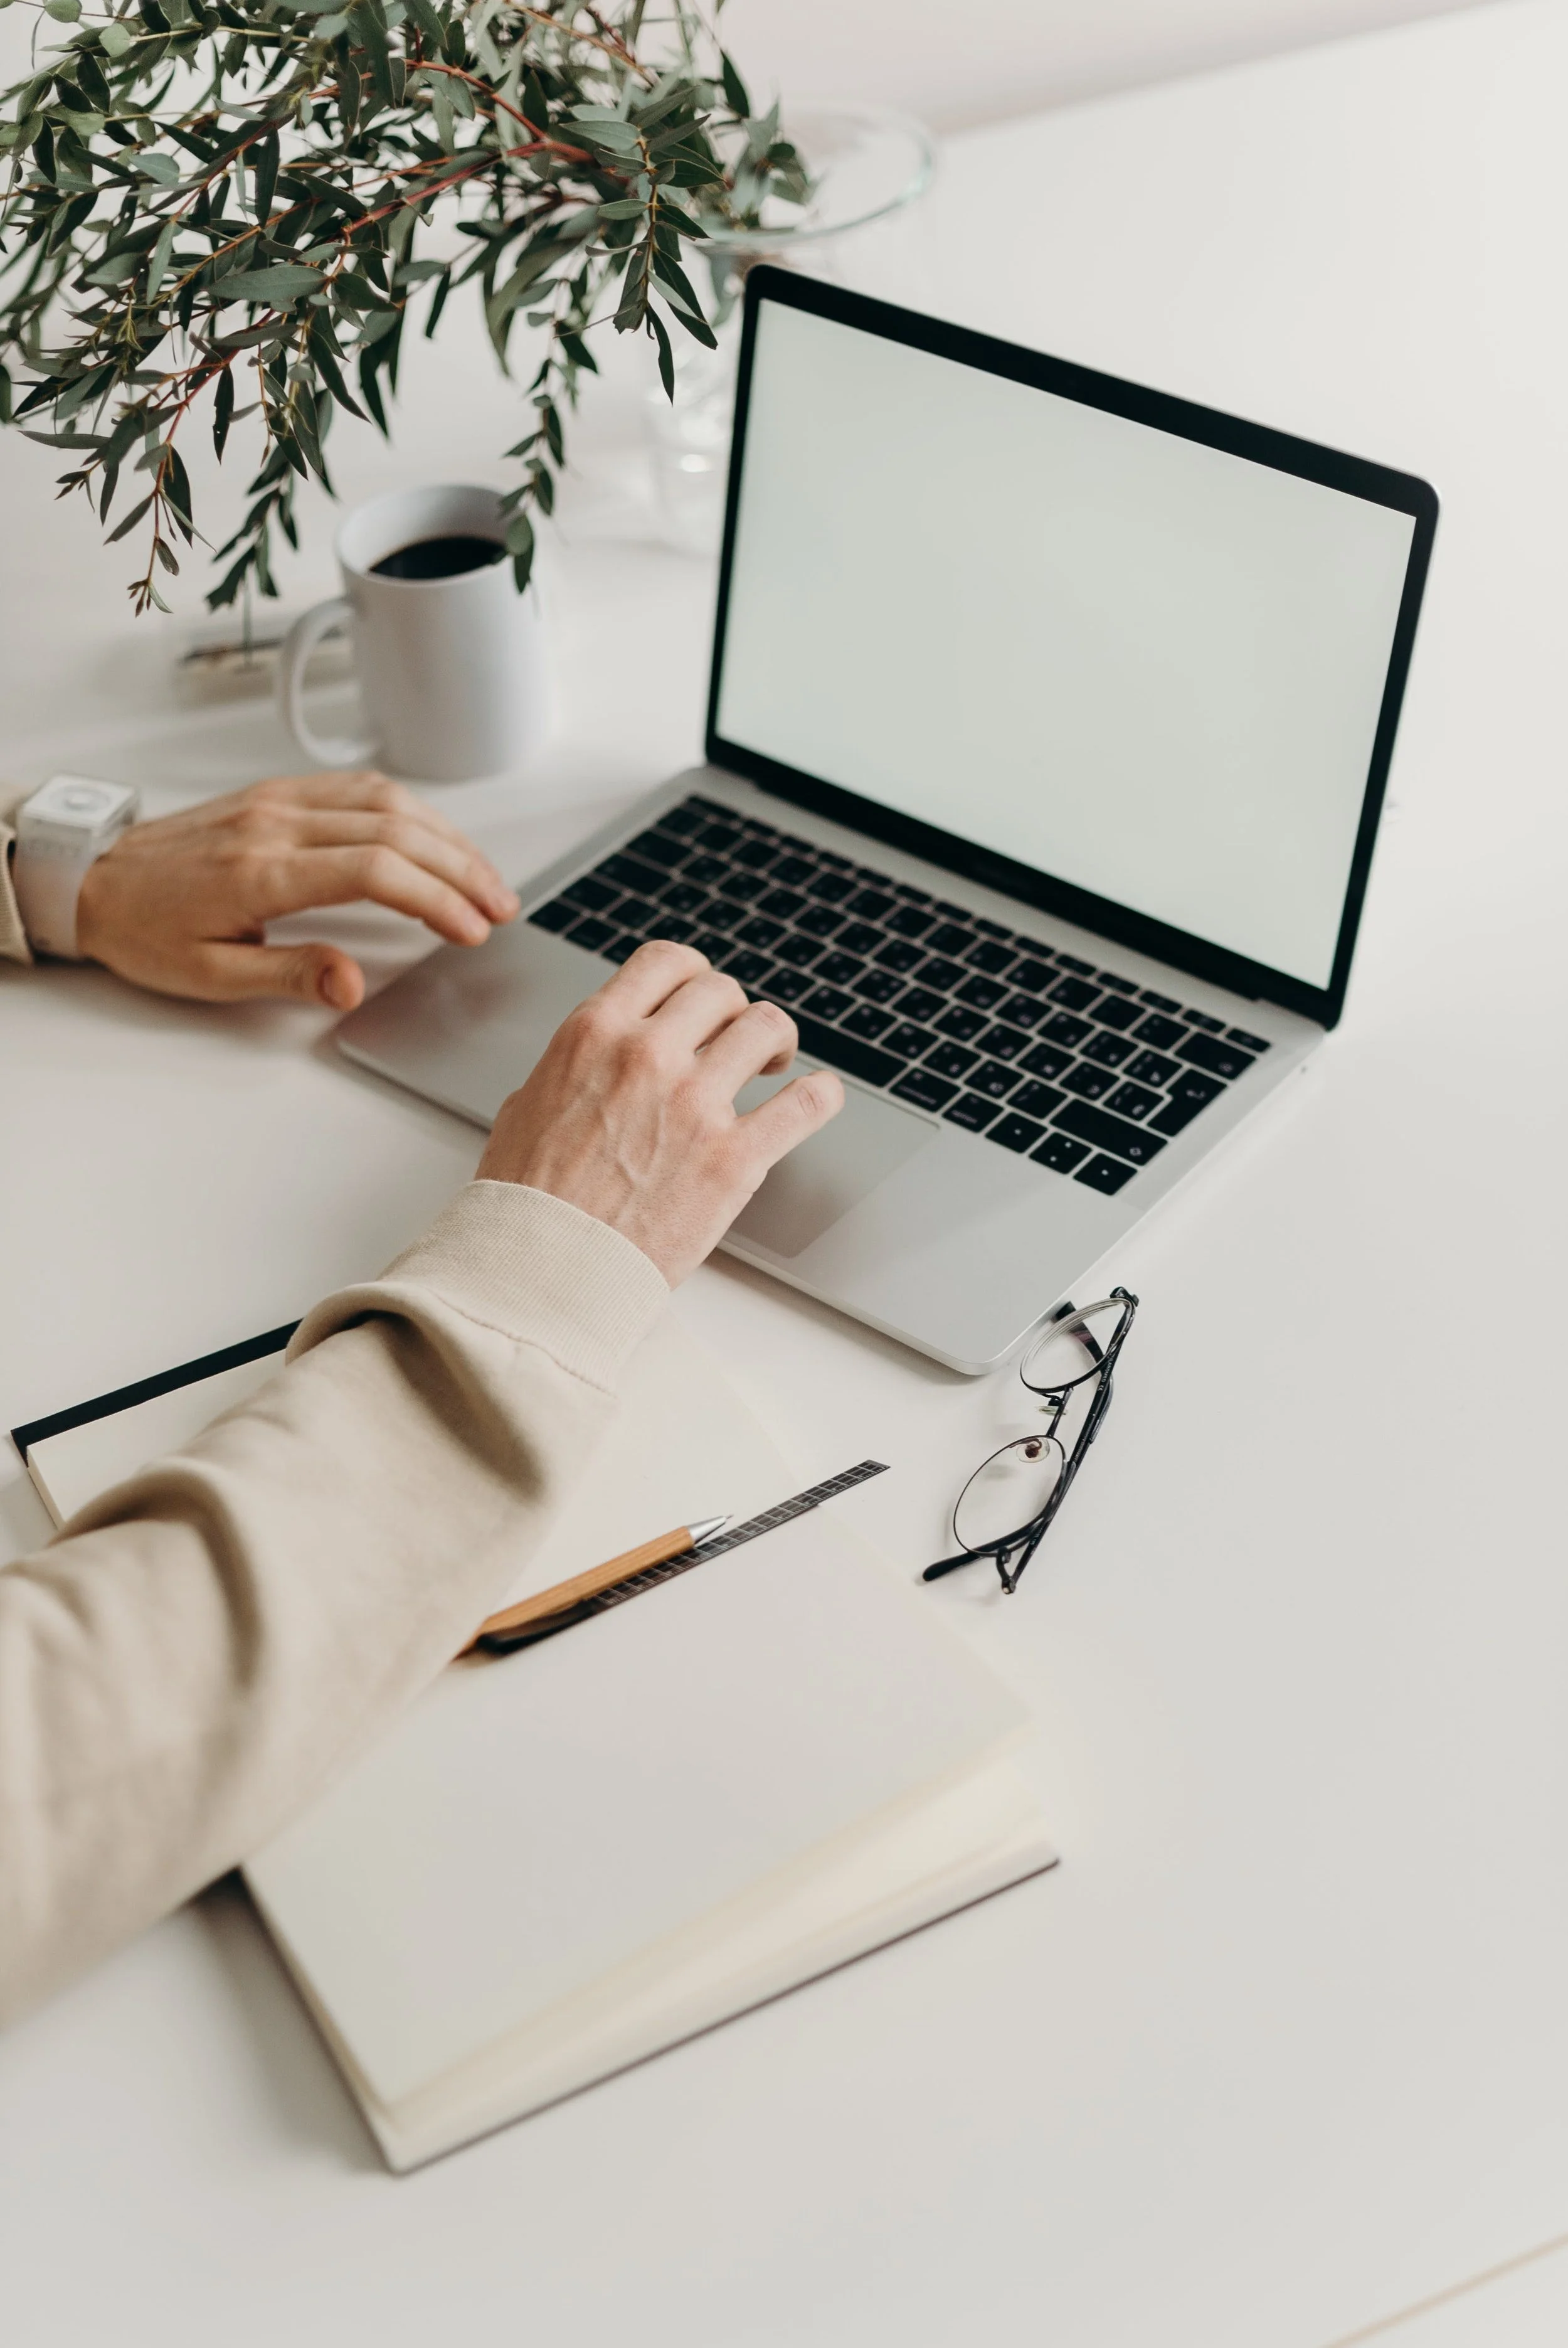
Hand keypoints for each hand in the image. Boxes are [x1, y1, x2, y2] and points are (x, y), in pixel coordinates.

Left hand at [74, 769, 519, 1008]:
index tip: (472, 929)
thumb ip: (289, 975)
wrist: (93, 880)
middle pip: (396, 829)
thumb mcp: (209, 976)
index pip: (375, 870)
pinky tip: (436, 838)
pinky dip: (411, 811)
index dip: (436, 899)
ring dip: (446, 836)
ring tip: (484, 877)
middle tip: (501, 907)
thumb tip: (353, 984)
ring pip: (386, 800)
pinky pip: (359, 788)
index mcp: (261, 871)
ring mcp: (278, 800)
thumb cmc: (146, 931)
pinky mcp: (278, 793)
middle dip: (461, 868)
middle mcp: (276, 823)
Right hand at [477, 941, 844, 1283]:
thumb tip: (601, 1058)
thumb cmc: (525, 1200)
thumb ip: (577, 1065)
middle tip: (734, 1042)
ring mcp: (695, 1105)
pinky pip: (806, 1103)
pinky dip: (821, 1094)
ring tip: (772, 1065)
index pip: (666, 962)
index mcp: (594, 1034)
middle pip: (722, 992)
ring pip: (766, 1028)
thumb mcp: (529, 1103)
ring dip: (775, 1042)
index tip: (702, 999)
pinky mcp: (733, 1160)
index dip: (693, 976)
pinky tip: (818, 1096)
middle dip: (732, 1013)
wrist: (539, 1270)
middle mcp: (648, 1056)